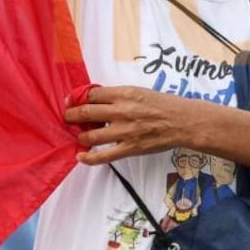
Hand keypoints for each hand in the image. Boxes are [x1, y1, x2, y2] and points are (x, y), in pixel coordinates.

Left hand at [66, 86, 196, 164]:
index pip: (92, 94)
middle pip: (86, 112)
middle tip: (67, 117)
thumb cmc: (165, 104)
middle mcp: (121, 111)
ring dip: (81, 135)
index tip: (72, 101)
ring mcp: (124, 131)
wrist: (183, 121)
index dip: (78, 98)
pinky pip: (104, 155)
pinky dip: (89, 157)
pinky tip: (81, 156)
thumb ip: (120, 96)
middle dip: (72, 116)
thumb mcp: (141, 91)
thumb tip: (99, 99)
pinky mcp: (130, 148)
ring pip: (91, 135)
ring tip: (79, 135)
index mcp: (124, 94)